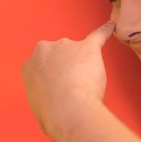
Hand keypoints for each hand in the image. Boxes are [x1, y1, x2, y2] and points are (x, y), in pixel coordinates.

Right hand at [22, 21, 114, 135]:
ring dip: (83, 64)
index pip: (42, 65)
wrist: (66, 110)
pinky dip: (105, 32)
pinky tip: (111, 27)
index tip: (59, 87)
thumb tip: (52, 104)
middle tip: (73, 88)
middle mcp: (44, 50)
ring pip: (78, 52)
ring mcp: (66, 46)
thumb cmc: (52, 114)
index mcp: (29, 65)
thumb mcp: (37, 105)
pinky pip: (98, 36)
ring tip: (87, 84)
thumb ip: (44, 95)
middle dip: (67, 69)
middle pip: (59, 55)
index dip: (53, 78)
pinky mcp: (87, 47)